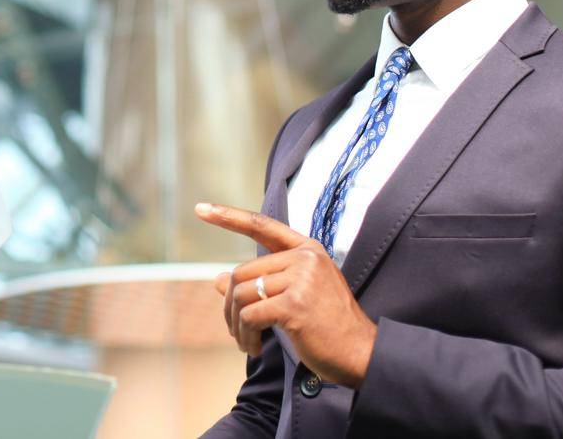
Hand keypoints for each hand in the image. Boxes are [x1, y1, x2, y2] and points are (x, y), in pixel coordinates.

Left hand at [195, 203, 376, 387]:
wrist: (362, 354)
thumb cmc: (328, 327)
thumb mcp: (296, 297)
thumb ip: (261, 284)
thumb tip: (216, 280)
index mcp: (308, 250)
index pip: (262, 227)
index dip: (229, 217)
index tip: (201, 209)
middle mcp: (305, 258)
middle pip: (243, 272)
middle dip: (231, 305)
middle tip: (235, 329)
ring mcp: (302, 279)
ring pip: (243, 295)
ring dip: (237, 325)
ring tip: (246, 342)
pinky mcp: (295, 304)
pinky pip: (251, 315)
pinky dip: (246, 335)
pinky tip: (255, 348)